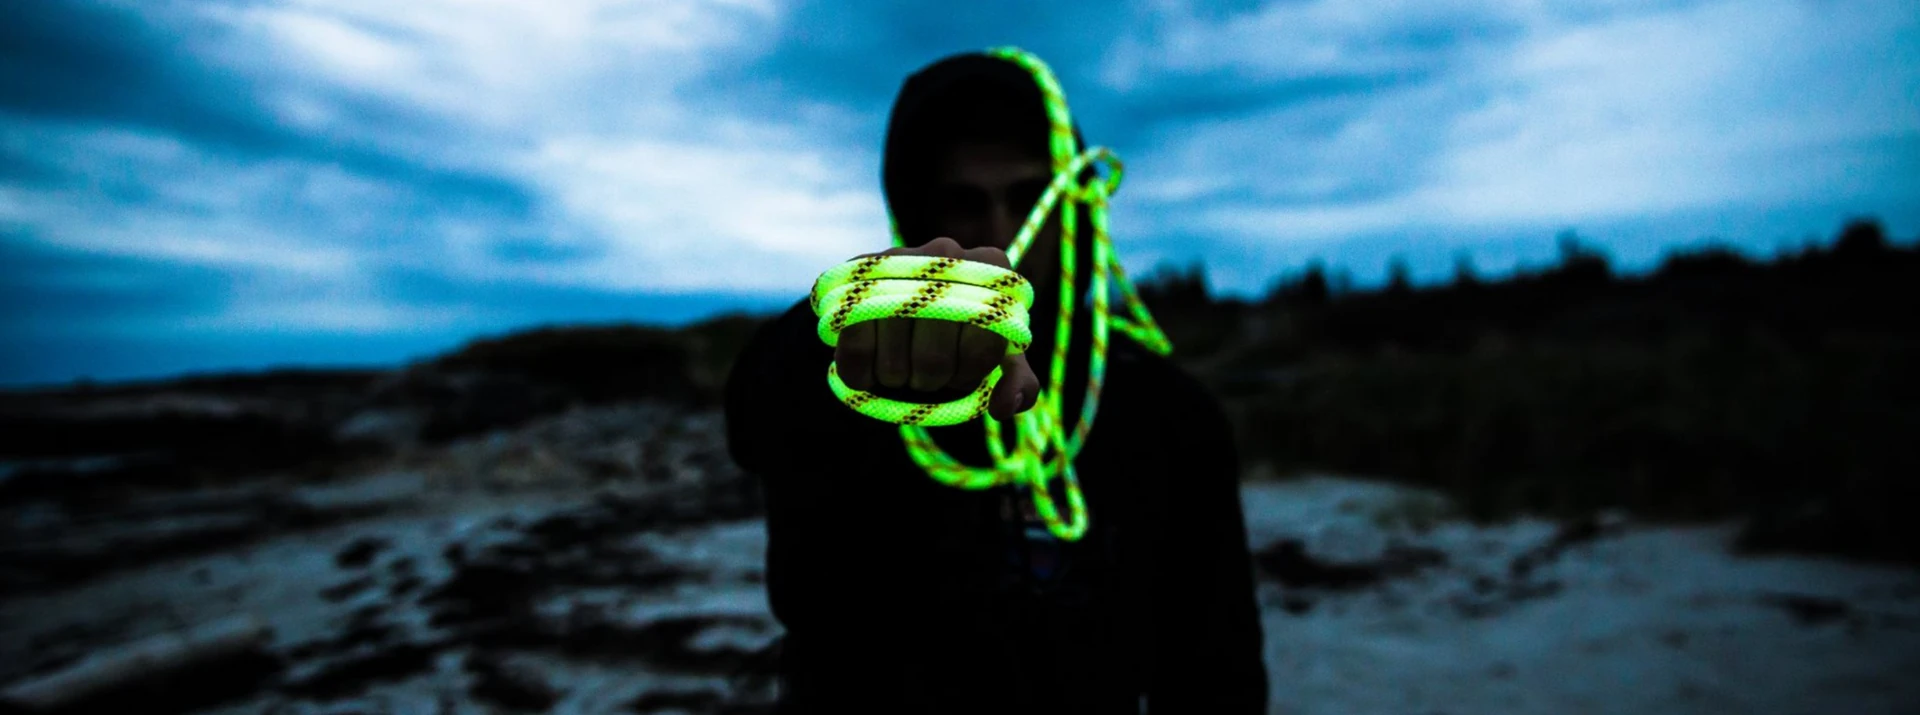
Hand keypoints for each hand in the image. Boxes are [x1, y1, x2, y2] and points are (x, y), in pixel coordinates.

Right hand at [833, 237, 1040, 420]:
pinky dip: (861, 374)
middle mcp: (946, 250)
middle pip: (935, 355)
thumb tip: (1003, 406)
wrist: (905, 318)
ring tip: (902, 363)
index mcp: (993, 266)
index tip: (962, 372)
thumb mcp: (997, 361)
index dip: (970, 371)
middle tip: (929, 372)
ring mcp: (897, 258)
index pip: (986, 337)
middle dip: (933, 378)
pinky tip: (870, 369)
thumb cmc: (960, 342)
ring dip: (897, 378)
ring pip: (896, 358)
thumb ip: (1019, 385)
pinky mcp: (855, 277)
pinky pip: (855, 344)